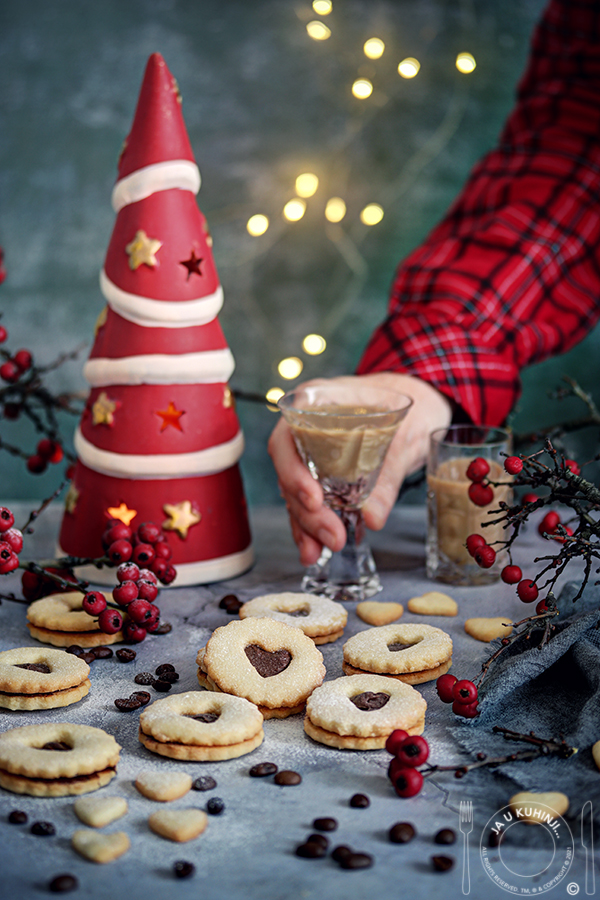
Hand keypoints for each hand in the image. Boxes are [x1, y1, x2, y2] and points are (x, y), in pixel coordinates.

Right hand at [268, 373, 451, 564]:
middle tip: (332, 536)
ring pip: (296, 493)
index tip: (313, 499)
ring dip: (306, 525)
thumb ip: (388, 475)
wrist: (422, 400)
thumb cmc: (411, 403)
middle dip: (307, 511)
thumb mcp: (404, 436)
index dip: (293, 472)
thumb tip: (372, 517)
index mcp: (315, 403)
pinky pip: (310, 502)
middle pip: (290, 473)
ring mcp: (312, 453)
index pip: (285, 440)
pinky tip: (314, 549)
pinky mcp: (323, 475)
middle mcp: (305, 428)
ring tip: (317, 552)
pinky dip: (313, 526)